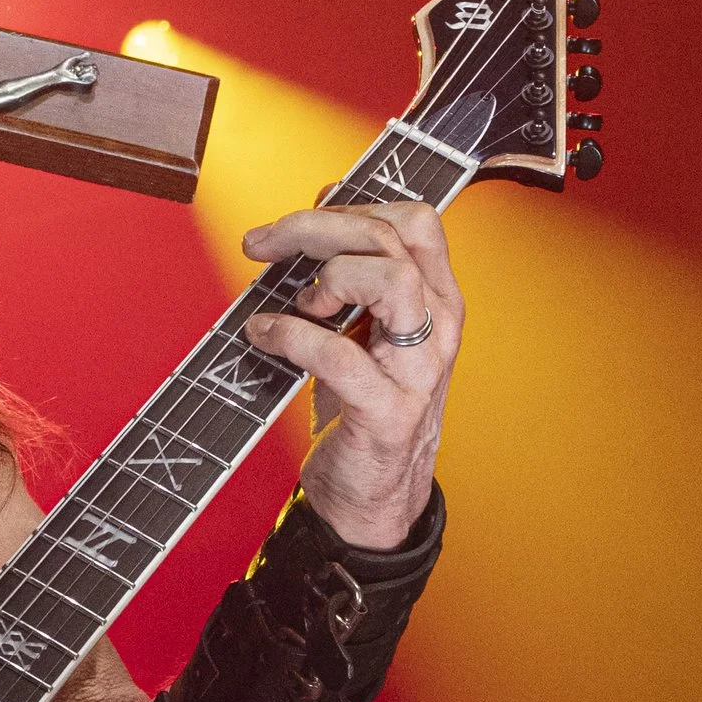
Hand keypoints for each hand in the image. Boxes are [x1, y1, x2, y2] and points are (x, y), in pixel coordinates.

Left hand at [239, 197, 462, 551]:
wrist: (372, 496)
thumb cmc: (361, 406)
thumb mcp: (360, 330)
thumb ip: (349, 272)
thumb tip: (319, 207)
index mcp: (436, 300)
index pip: (415, 220)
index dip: (353, 205)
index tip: (300, 219)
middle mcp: (438, 327)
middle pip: (392, 238)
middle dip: (316, 227)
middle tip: (263, 243)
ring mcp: (419, 370)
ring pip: (390, 280)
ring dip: (327, 278)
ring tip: (293, 303)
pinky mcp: (388, 412)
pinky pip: (338, 354)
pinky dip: (290, 336)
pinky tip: (262, 335)